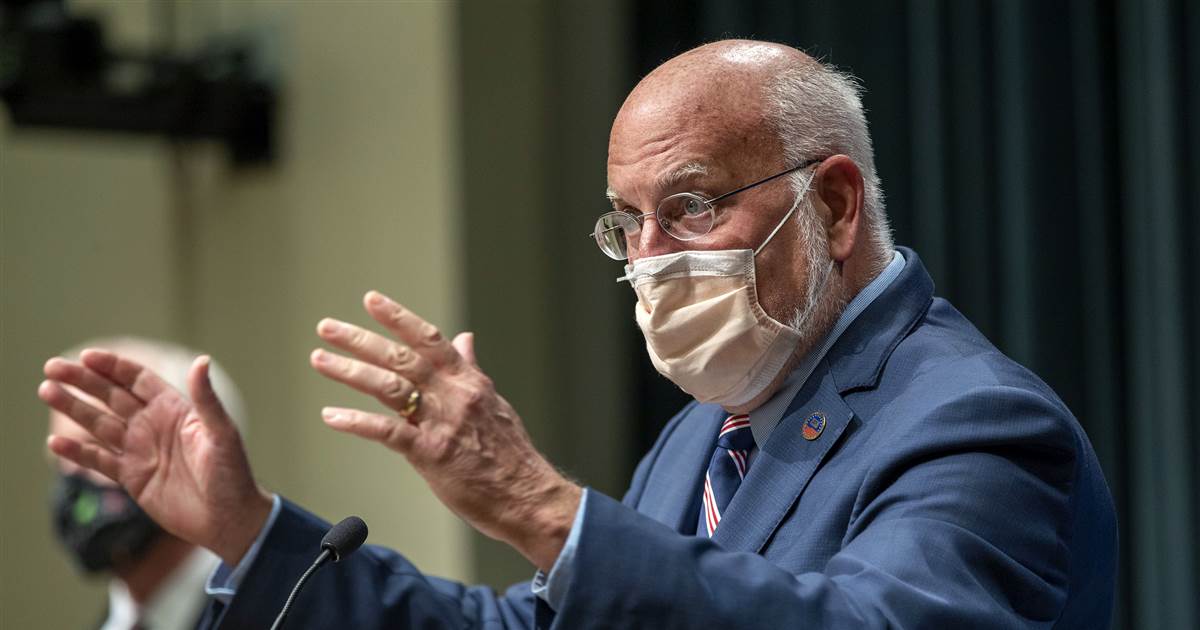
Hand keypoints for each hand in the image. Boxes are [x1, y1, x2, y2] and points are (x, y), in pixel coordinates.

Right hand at [39, 351, 271, 565]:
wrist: (228, 519)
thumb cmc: (233, 473)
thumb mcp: (221, 433)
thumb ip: (207, 399)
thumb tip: (202, 361)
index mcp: (174, 409)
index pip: (138, 380)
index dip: (113, 367)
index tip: (87, 356)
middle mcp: (153, 425)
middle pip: (111, 396)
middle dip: (83, 381)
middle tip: (52, 367)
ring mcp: (140, 451)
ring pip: (99, 424)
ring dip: (73, 409)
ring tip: (45, 391)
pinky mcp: (132, 477)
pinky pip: (100, 460)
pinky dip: (77, 452)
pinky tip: (54, 443)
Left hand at [312, 291, 580, 570]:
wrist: (528, 496)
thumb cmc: (510, 455)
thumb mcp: (493, 402)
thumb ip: (472, 369)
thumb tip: (465, 339)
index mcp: (468, 381)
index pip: (429, 339)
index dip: (398, 317)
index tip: (370, 300)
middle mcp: (454, 394)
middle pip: (401, 357)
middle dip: (360, 339)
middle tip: (326, 327)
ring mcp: (442, 423)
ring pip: (390, 386)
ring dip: (350, 371)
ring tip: (320, 359)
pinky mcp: (431, 454)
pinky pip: (388, 432)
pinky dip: (357, 422)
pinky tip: (331, 415)